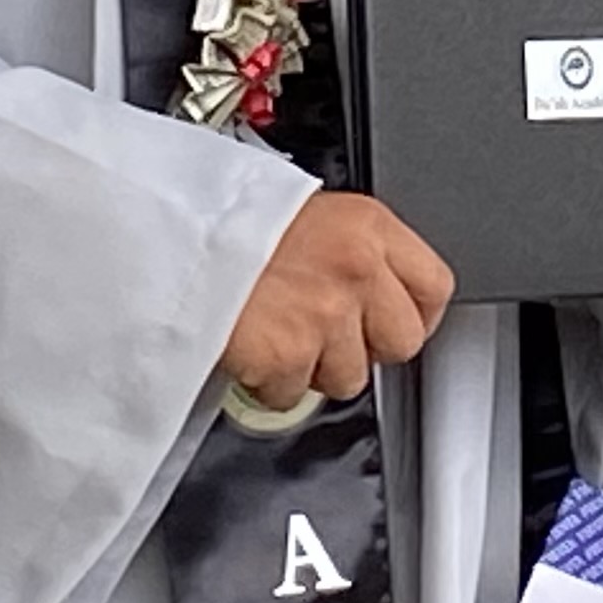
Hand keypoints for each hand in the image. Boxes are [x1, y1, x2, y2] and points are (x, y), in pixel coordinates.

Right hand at [221, 193, 453, 409]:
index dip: (415, 313)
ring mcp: (325, 316)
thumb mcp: (304, 210)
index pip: (434, 286)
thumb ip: (350, 248)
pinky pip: (292, 393)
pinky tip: (250, 344)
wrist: (169, 230)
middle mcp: (356, 270)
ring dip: (312, 366)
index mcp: (366, 226)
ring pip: (348, 376)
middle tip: (326, 331)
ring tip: (277, 329)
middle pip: (402, 342)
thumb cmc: (224, 215)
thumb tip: (370, 288)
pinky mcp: (288, 354)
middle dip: (366, 347)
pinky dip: (268, 381)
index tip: (392, 322)